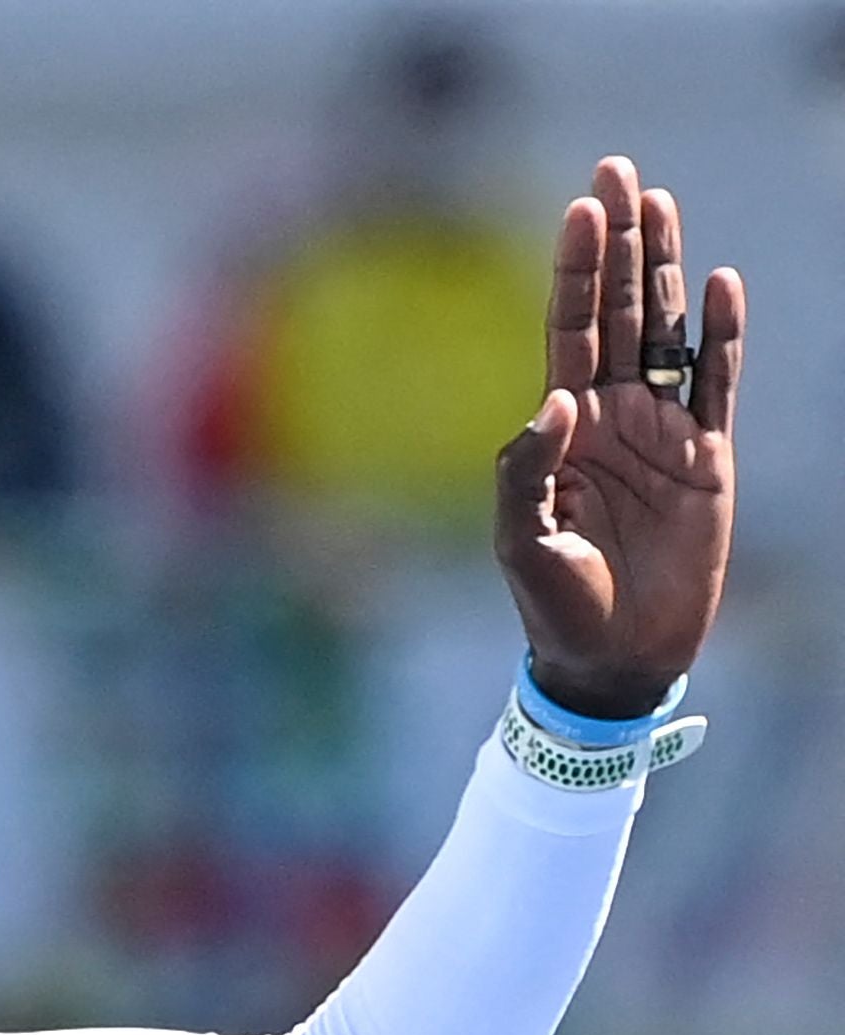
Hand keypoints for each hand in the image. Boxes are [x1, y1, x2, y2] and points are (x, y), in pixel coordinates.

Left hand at [494, 156, 744, 719]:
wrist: (614, 656)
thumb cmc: (554, 604)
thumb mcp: (521, 540)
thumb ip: (525, 470)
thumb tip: (558, 399)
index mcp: (561, 428)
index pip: (567, 330)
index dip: (573, 271)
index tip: (579, 209)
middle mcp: (610, 416)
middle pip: (614, 309)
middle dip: (616, 242)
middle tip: (617, 170)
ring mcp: (661, 431)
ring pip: (664, 329)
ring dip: (663, 266)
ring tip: (660, 201)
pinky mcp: (707, 458)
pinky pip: (718, 382)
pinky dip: (721, 334)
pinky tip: (719, 283)